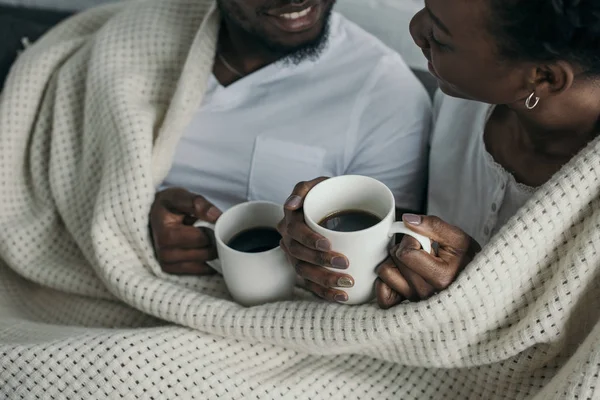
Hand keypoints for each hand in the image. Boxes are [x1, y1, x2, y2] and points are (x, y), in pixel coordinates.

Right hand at [150, 187, 221, 274]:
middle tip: (203, 230)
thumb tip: (217, 217)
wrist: (151, 216)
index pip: (202, 238)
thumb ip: (198, 204)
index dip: (210, 229)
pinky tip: (199, 249)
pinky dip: (205, 261)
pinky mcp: (171, 271)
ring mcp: (167, 264)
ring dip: (208, 251)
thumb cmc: (168, 206)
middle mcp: (164, 253)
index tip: (204, 222)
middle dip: (211, 241)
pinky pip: (200, 271)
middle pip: (205, 253)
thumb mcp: (180, 197)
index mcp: (165, 234)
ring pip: (205, 263)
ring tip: (199, 239)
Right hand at [277, 177, 353, 302]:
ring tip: (347, 283)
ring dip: (324, 280)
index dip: (308, 239)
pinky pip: (309, 284)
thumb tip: (290, 205)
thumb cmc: (327, 193)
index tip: (327, 244)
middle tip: (344, 263)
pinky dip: (325, 292)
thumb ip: (304, 188)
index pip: (295, 231)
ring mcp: (295, 254)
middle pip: (298, 253)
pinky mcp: (304, 267)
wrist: (331, 204)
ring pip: (303, 271)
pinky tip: (341, 296)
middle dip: (321, 261)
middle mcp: (289, 237)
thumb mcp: (318, 183)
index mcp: (291, 217)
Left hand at [376, 214, 480, 308]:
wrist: (476, 286)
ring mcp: (414, 301)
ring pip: (385, 272)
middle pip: (396, 259)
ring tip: (414, 263)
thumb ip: (434, 226)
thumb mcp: (458, 240)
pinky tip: (401, 275)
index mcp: (441, 278)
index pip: (406, 252)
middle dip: (405, 248)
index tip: (424, 241)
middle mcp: (426, 293)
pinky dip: (386, 282)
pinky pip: (382, 294)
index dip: (412, 239)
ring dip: (395, 262)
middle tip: (422, 252)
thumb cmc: (467, 263)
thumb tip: (407, 220)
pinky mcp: (404, 307)